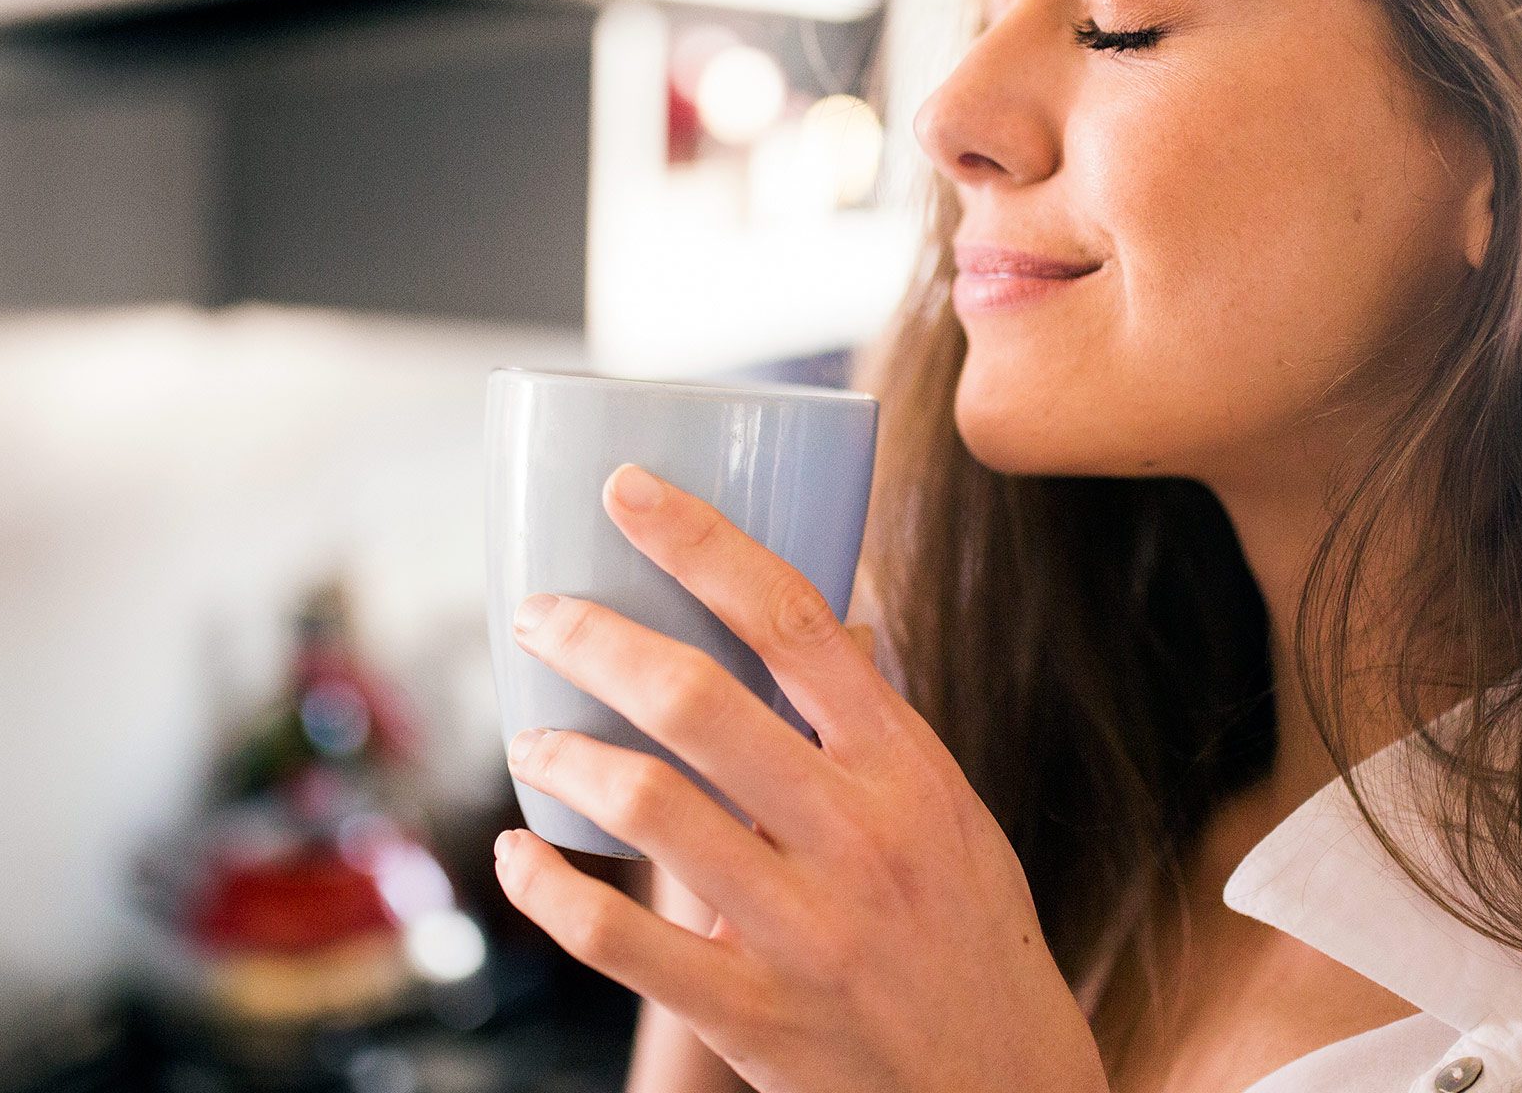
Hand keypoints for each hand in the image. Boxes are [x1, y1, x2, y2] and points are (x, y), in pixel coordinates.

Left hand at [495, 461, 1109, 1092]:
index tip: (627, 489)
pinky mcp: (756, 1016)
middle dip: (596, 639)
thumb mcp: (951, 812)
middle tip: (542, 616)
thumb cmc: (967, 934)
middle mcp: (859, 836)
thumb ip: (878, 725)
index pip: (796, 621)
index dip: (701, 542)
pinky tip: (519, 857)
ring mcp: (805, 930)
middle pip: (701, 700)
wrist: (1002, 1090)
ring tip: (532, 738)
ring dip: (566, 756)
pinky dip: (548, 891)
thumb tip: (823, 618)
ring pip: (650, 809)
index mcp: (907, 766)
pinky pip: (621, 942)